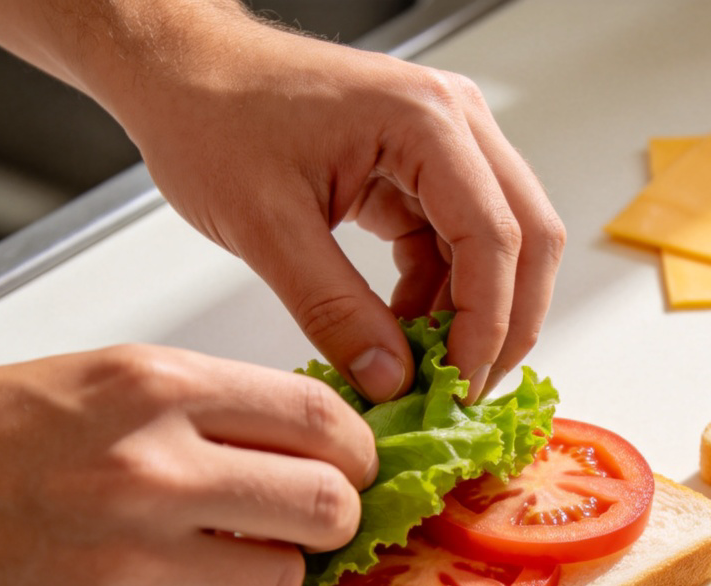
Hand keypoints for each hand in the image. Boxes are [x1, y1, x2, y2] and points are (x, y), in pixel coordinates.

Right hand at [0, 346, 376, 585]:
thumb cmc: (1, 435)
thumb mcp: (116, 381)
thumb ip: (222, 410)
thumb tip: (318, 448)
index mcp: (157, 387)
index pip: (321, 419)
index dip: (359, 450)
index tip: (357, 465)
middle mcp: (151, 469)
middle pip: (327, 505)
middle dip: (337, 515)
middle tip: (316, 515)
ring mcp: (130, 558)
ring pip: (284, 579)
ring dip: (273, 567)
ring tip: (229, 550)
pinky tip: (166, 581)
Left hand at [102, 8, 564, 402]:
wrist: (182, 72)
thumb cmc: (211, 116)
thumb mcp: (267, 226)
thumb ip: (334, 312)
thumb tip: (390, 381)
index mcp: (424, 121)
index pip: (495, 238)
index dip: (486, 325)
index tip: (458, 387)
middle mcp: (454, 124)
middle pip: (528, 240)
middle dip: (506, 325)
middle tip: (465, 388)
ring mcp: (445, 146)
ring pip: (503, 248)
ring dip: (474, 315)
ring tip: (426, 366)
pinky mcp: (424, 172)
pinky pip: (459, 247)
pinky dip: (442, 297)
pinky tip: (405, 330)